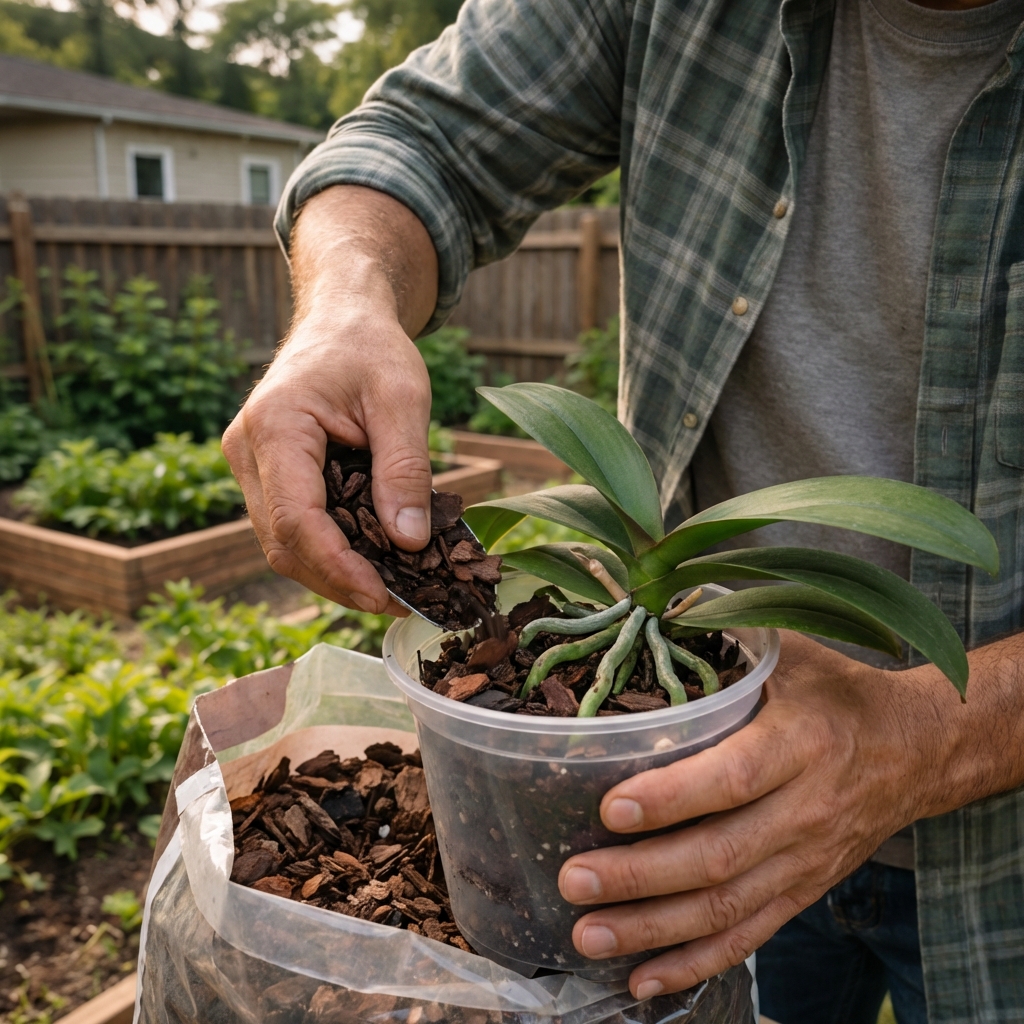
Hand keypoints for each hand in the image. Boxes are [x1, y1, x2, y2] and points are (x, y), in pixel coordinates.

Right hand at [222, 186, 438, 612]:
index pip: (298, 520)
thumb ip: (405, 469)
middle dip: (339, 581)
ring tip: (392, 587)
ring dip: (334, 572)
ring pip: (282, 543)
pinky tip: (372, 558)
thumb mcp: (403, 398)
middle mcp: (247, 450)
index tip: (387, 596)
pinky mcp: (263, 473)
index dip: (340, 568)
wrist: (340, 318)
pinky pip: (291, 526)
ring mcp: (248, 464)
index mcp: (276, 426)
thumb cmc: (372, 348)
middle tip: (398, 601)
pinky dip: (329, 550)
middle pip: (284, 544)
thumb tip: (410, 543)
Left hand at [556, 632, 953, 999]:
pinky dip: (694, 962)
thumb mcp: (792, 648)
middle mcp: (804, 810)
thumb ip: (727, 625)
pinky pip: (748, 936)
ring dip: (654, 928)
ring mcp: (804, 861)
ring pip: (727, 907)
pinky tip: (642, 978)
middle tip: (575, 878)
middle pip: (721, 855)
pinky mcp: (802, 891)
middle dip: (642, 875)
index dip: (674, 796)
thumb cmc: (837, 694)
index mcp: (800, 743)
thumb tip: (656, 597)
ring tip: (589, 933)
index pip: (734, 777)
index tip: (611, 806)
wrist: (917, 751)